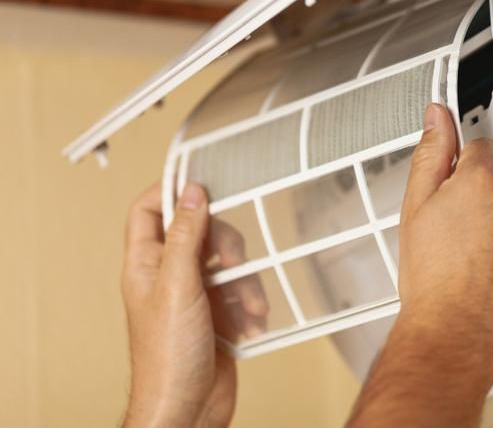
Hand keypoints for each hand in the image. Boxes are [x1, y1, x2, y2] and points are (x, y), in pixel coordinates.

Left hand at [121, 183, 256, 427]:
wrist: (186, 409)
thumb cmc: (166, 359)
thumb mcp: (178, 287)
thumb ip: (187, 237)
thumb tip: (191, 193)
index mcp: (145, 264)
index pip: (150, 211)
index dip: (172, 192)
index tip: (203, 184)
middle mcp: (168, 276)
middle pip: (201, 233)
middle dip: (225, 246)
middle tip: (231, 264)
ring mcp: (194, 295)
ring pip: (227, 264)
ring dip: (244, 283)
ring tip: (245, 307)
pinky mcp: (217, 315)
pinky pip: (241, 292)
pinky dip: (250, 305)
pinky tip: (248, 323)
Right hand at [348, 104, 492, 426]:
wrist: (453, 336)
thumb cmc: (432, 284)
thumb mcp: (415, 209)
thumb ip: (431, 154)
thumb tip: (437, 117)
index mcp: (481, 180)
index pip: (486, 150)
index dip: (470, 173)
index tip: (464, 193)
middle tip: (468, 239)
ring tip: (487, 263)